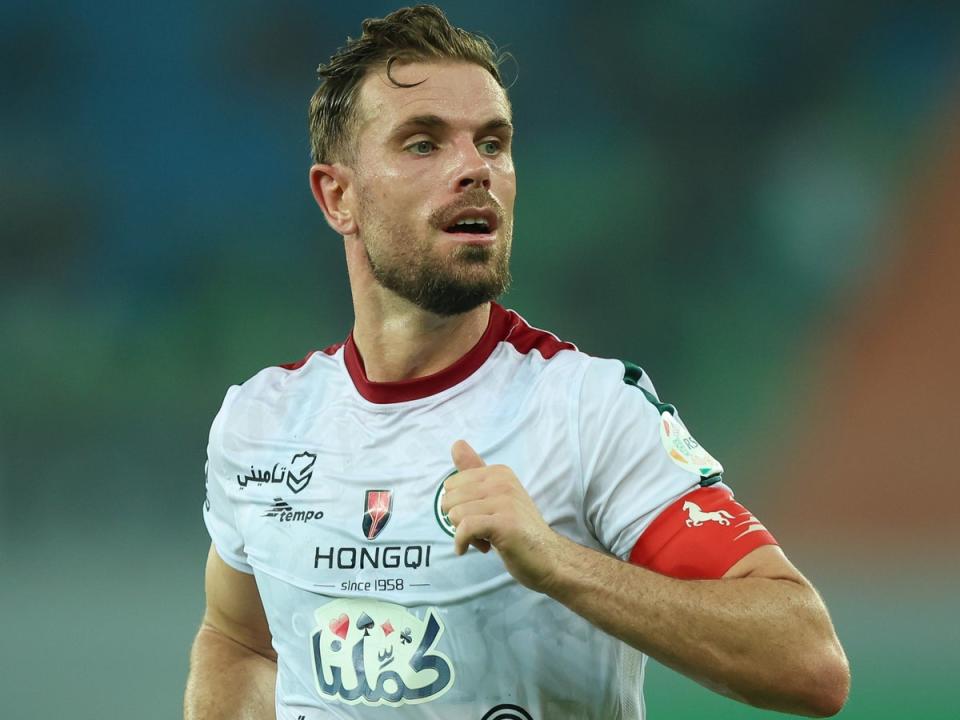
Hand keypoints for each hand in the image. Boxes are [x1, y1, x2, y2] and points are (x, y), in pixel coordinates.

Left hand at [440, 440, 565, 591]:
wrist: (548, 557)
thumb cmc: (518, 530)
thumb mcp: (494, 497)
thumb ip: (474, 472)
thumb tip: (456, 442)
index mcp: (499, 472)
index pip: (452, 485)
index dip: (458, 506)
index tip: (476, 518)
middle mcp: (502, 481)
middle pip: (450, 498)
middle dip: (457, 520)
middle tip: (478, 532)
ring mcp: (505, 501)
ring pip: (455, 514)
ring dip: (461, 534)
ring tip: (481, 540)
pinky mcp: (504, 523)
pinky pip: (465, 528)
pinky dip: (461, 542)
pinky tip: (467, 549)